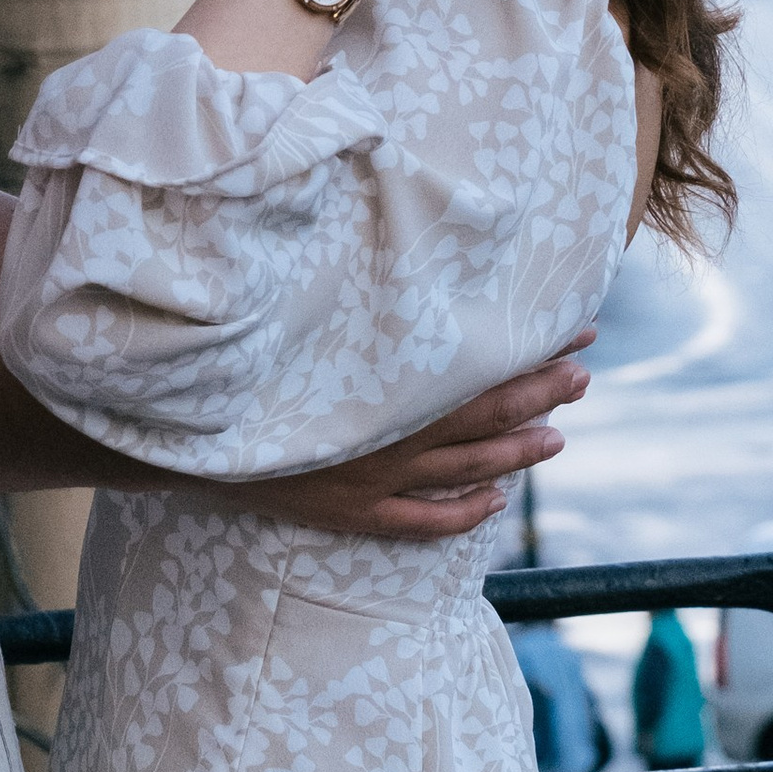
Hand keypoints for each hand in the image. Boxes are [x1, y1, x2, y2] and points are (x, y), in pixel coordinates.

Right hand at [226, 332, 595, 541]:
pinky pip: (422, 521)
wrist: (189, 431)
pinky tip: (494, 505)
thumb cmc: (251, 366)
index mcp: (387, 383)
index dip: (531, 352)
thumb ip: (364, 302)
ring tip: (557, 438)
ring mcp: (375, 478)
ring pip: (465, 470)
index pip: (480, 367)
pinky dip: (462, 514)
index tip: (573, 332)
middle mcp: (391, 433)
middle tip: (583, 375)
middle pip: (484, 416)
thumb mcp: (312, 324)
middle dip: (539, 395)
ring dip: (516, 453)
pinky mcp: (352, 512)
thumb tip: (401, 250)